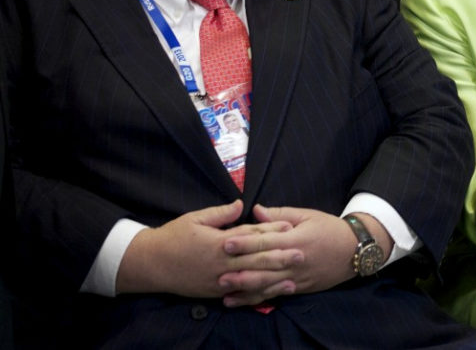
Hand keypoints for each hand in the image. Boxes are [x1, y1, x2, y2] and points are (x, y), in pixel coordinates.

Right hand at [115, 200, 296, 296]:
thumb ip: (221, 213)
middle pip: (256, 259)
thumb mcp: (195, 218)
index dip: (271, 230)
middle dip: (280, 257)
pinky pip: (239, 294)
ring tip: (293, 279)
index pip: (251, 235)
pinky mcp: (214, 292)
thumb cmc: (173, 237)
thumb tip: (242, 204)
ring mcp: (218, 280)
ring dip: (273, 280)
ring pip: (251, 280)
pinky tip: (269, 294)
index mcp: (219, 242)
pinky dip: (255, 294)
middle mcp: (222, 263)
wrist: (149, 264)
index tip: (291, 227)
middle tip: (302, 254)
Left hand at [217, 206, 393, 306]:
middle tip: (218, 271)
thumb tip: (255, 210)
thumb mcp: (308, 215)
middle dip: (240, 269)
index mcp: (296, 239)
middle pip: (264, 266)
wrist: (355, 250)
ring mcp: (297, 277)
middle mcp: (295, 261)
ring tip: (224, 289)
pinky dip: (257, 299)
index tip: (225, 242)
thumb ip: (281, 214)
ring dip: (245, 287)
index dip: (245, 243)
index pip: (266, 242)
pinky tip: (241, 300)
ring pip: (267, 284)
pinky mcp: (299, 288)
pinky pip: (275, 294)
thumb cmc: (330, 228)